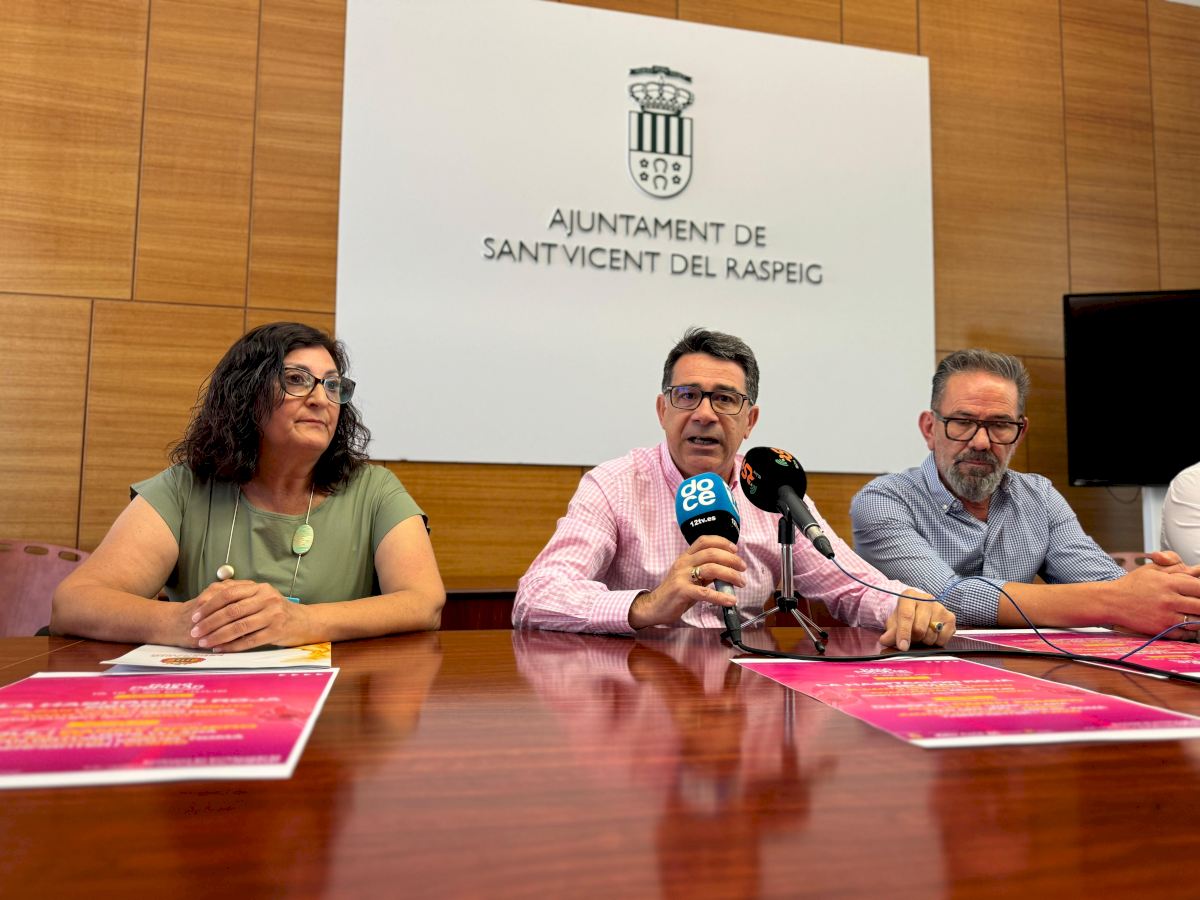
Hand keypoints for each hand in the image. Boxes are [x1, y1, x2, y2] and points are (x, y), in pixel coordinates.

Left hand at [188, 580, 314, 651]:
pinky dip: (232, 646)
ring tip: (203, 642)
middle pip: (231, 611)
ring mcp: (273, 615)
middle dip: (209, 623)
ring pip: (238, 627)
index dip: (209, 605)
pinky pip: (249, 640)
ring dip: (217, 636)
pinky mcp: (276, 631)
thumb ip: (241, 596)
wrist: (305, 622)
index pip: (228, 593)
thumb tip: (208, 602)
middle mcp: (267, 599)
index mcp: (260, 588)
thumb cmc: (277, 611)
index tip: (194, 616)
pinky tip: (220, 649)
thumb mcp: (262, 597)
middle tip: (194, 632)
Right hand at [629, 535, 746, 628]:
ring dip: (730, 575)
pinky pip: (705, 592)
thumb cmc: (675, 592)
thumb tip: (727, 569)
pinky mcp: (682, 591)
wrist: (655, 607)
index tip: (735, 550)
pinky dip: (721, 596)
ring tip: (740, 583)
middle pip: (711, 553)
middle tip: (742, 568)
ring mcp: (682, 576)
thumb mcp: (691, 578)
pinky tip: (730, 601)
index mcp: (686, 557)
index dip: (721, 542)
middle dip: (731, 559)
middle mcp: (683, 563)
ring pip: (711, 569)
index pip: (704, 541)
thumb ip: (706, 572)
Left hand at [880, 590, 955, 650]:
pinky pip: (943, 639)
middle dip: (914, 638)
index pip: (906, 616)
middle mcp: (926, 599)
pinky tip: (931, 635)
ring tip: (921, 635)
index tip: (902, 647)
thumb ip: (890, 632)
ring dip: (924, 641)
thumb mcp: (894, 622)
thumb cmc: (905, 615)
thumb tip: (885, 640)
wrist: (918, 609)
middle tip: (911, 637)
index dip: (903, 633)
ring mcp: (940, 607)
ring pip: (931, 635)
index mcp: (909, 596)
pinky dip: (936, 642)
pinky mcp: (950, 617)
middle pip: (920, 628)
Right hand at [1106, 563, 1199, 640]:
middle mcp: (1169, 601)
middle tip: (1195, 603)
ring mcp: (1166, 617)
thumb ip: (1173, 563)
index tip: (1199, 591)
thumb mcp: (1152, 568)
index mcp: (1169, 583)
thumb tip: (1193, 568)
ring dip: (1198, 618)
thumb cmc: (1132, 585)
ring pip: (1198, 622)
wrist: (1112, 601)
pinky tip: (1184, 623)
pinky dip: (1189, 630)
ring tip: (1192, 613)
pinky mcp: (1162, 630)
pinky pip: (1186, 634)